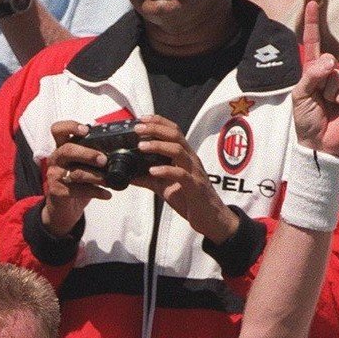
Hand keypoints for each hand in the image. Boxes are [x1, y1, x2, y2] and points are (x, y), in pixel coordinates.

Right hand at [40, 119, 111, 235]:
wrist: (63, 209)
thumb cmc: (76, 183)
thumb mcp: (82, 164)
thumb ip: (92, 153)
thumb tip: (115, 143)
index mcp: (61, 148)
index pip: (58, 130)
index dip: (70, 126)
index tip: (86, 130)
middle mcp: (55, 159)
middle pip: (68, 149)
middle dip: (88, 153)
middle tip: (104, 160)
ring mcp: (54, 176)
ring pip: (75, 172)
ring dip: (96, 176)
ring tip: (110, 180)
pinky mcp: (57, 192)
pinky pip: (78, 191)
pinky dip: (96, 192)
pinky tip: (107, 194)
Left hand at [134, 115, 239, 242]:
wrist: (210, 218)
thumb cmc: (189, 200)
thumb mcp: (165, 187)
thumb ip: (148, 180)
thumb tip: (128, 175)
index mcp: (184, 157)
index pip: (173, 132)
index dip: (158, 122)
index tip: (141, 119)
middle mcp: (190, 159)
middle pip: (175, 135)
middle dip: (156, 129)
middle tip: (137, 129)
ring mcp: (194, 171)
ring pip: (178, 150)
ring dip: (158, 146)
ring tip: (141, 146)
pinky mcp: (195, 187)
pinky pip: (181, 174)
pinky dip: (165, 170)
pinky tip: (152, 171)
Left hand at [292, 0, 338, 156]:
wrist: (320, 143)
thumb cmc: (307, 120)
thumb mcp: (300, 97)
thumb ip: (310, 76)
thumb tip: (328, 60)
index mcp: (313, 72)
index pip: (312, 42)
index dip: (311, 22)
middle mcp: (329, 73)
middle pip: (326, 61)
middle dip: (319, 80)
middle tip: (318, 99)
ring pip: (337, 75)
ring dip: (330, 93)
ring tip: (328, 106)